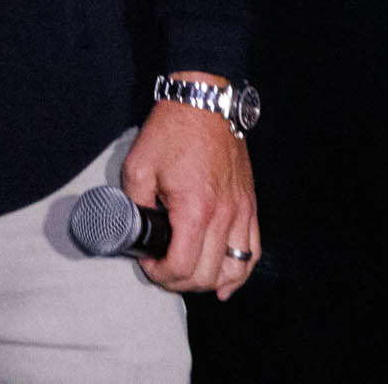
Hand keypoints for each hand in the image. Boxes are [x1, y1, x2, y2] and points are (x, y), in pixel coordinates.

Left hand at [122, 84, 257, 297]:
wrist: (203, 103)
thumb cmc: (172, 130)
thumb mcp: (138, 167)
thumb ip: (135, 204)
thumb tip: (134, 229)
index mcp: (195, 209)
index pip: (181, 266)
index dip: (159, 274)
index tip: (147, 263)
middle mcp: (224, 215)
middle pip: (207, 275)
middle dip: (179, 282)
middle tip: (161, 270)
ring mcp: (242, 212)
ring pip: (235, 270)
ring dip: (210, 281)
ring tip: (189, 277)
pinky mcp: (249, 206)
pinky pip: (253, 251)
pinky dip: (240, 272)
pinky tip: (225, 282)